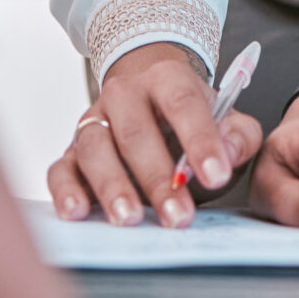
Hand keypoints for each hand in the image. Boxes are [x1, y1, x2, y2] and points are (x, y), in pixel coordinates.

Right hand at [45, 43, 261, 228]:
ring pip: (95, 148)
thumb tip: (227, 154)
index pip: (183, 103)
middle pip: (136, 132)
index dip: (201, 139)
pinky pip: (60, 168)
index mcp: (166, 78)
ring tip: (129, 219)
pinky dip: (65, 191)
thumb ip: (238, 135)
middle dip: (158, 178)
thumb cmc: (191, 118)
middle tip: (179, 217)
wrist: (148, 98)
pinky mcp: (72, 151)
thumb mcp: (227, 118)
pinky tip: (77, 213)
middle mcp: (124, 95)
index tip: (216, 176)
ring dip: (112, 186)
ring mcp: (94, 121)